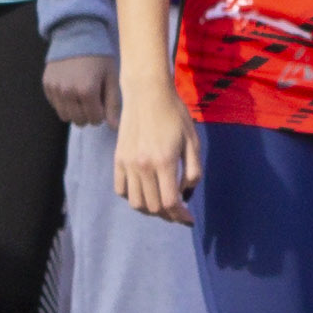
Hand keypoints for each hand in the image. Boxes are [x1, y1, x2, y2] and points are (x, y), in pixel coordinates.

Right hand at [42, 49, 118, 126]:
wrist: (76, 34)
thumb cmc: (99, 56)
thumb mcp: (111, 77)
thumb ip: (113, 104)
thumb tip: (115, 128)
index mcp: (87, 90)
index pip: (95, 119)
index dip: (102, 113)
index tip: (103, 101)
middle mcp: (68, 92)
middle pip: (80, 121)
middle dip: (89, 114)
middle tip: (93, 98)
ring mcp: (55, 89)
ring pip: (65, 117)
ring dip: (75, 111)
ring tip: (81, 95)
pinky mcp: (47, 85)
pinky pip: (55, 105)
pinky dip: (64, 102)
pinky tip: (70, 87)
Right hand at [112, 76, 197, 224]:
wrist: (147, 93)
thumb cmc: (175, 114)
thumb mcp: (193, 141)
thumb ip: (193, 171)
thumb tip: (186, 194)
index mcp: (164, 161)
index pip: (170, 202)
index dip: (181, 215)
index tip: (189, 219)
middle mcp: (143, 166)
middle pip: (153, 206)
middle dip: (168, 215)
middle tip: (178, 212)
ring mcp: (127, 164)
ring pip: (136, 203)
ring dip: (150, 209)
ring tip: (161, 205)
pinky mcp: (118, 159)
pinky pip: (121, 190)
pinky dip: (133, 197)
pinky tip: (145, 192)